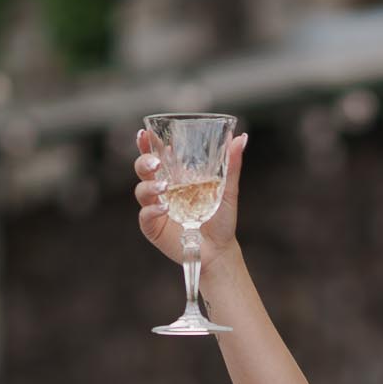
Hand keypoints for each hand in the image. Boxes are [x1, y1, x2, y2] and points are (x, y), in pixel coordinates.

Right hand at [134, 128, 247, 266]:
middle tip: (156, 162)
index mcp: (175, 177)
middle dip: (144, 161)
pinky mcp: (153, 227)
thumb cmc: (221, 220)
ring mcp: (156, 208)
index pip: (156, 155)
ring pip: (141, 191)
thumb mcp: (228, 191)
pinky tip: (164, 208)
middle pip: (142, 170)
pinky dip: (152, 210)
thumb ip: (232, 165)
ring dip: (149, 186)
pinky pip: (145, 215)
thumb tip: (241, 137)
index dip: (147, 143)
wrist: (220, 250)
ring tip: (164, 187)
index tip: (145, 133)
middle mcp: (162, 190)